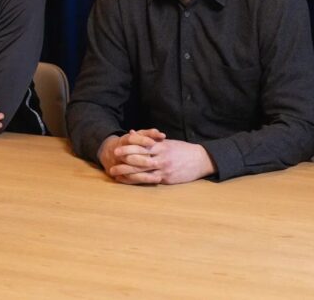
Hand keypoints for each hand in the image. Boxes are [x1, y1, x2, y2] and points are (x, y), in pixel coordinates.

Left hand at [98, 129, 214, 184]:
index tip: (118, 147)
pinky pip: (149, 180)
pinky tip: (129, 182)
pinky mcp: (167, 178)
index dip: (129, 147)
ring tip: (115, 174)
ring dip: (127, 172)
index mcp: (162, 146)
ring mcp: (164, 168)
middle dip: (125, 160)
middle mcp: (162, 157)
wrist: (200, 160)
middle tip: (113, 160)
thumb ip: (149, 138)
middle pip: (140, 158)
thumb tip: (132, 132)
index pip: (142, 145)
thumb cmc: (183, 150)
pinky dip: (137, 181)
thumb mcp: (167, 142)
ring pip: (142, 171)